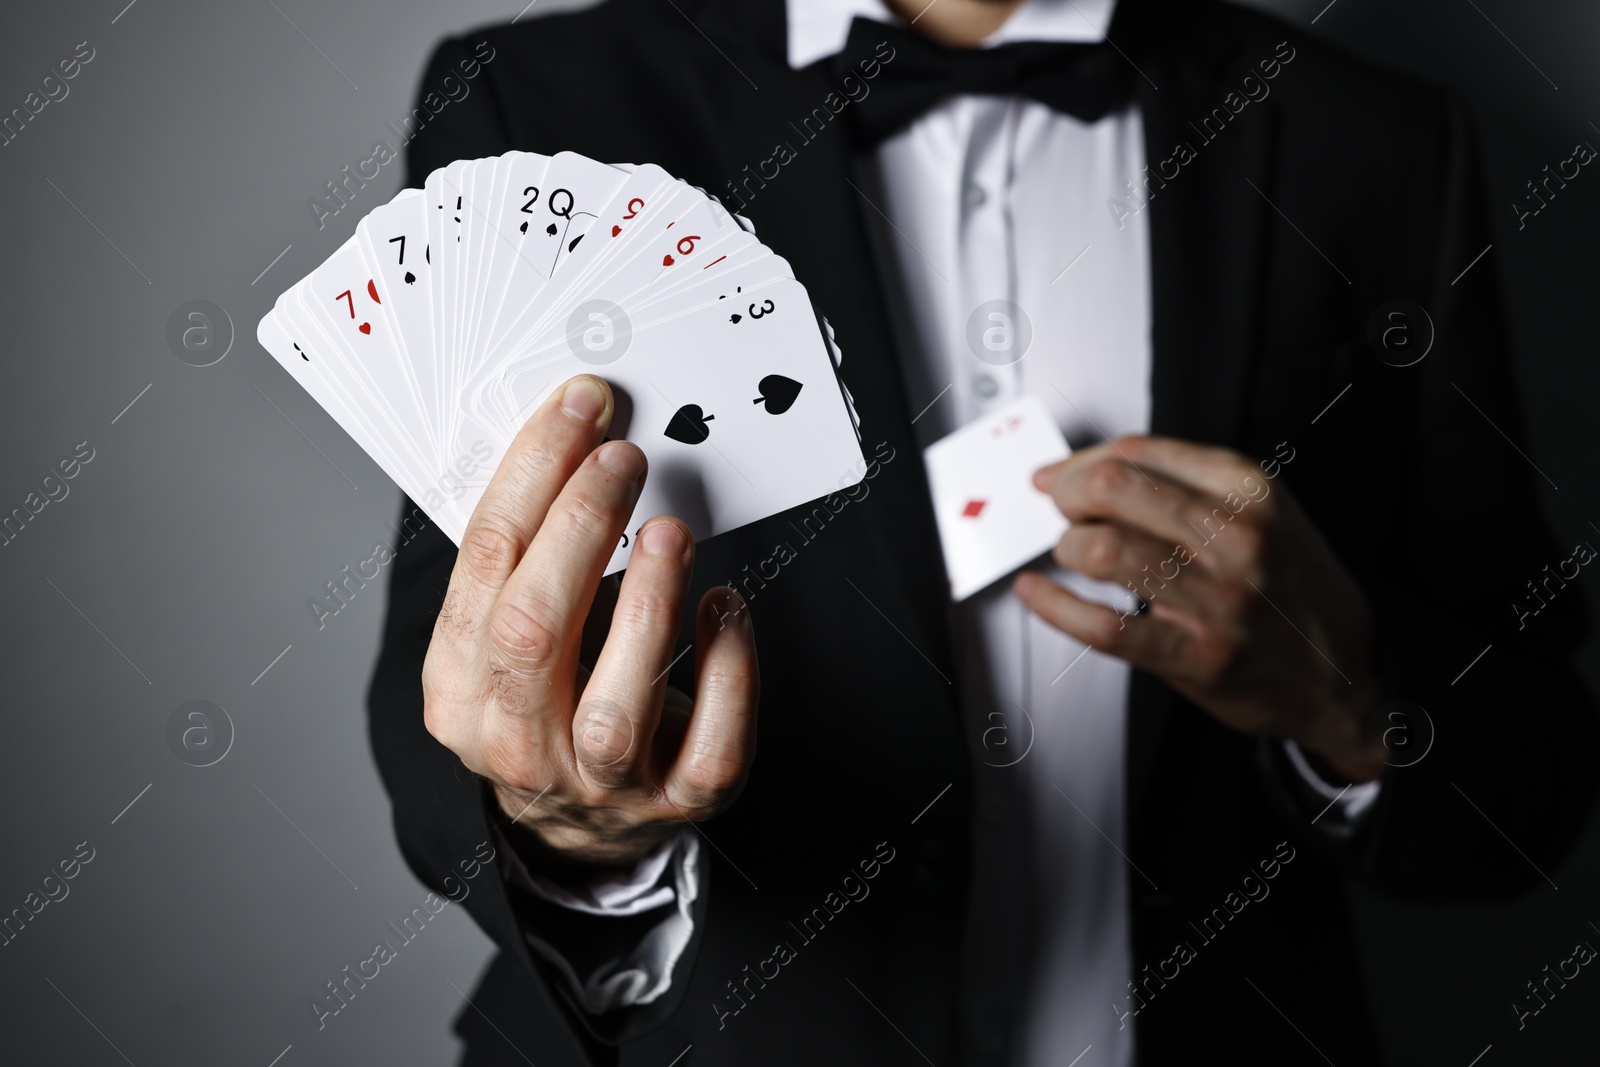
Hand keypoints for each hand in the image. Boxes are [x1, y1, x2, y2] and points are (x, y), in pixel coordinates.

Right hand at [422, 375, 758, 867]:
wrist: (581, 826)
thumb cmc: (549, 703)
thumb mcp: (507, 638)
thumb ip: (529, 560)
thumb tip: (577, 439)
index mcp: (457, 691)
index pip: (484, 568)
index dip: (530, 478)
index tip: (577, 413)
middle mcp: (517, 745)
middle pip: (532, 634)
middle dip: (579, 528)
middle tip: (622, 459)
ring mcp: (600, 784)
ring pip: (615, 708)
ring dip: (646, 605)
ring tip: (670, 531)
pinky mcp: (677, 801)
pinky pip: (710, 748)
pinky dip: (726, 674)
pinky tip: (726, 609)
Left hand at [1015, 436, 1387, 782]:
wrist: (1346, 676)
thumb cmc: (1291, 589)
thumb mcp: (1263, 515)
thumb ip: (1186, 487)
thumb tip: (1085, 472)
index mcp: (1251, 490)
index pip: (1137, 453)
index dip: (1080, 462)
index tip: (1058, 476)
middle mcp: (1238, 537)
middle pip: (1113, 488)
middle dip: (1067, 495)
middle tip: (1060, 511)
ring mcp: (1219, 599)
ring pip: (1103, 549)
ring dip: (1067, 547)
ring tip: (1070, 553)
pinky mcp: (1197, 656)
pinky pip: (1104, 626)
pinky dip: (1054, 605)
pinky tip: (1037, 593)